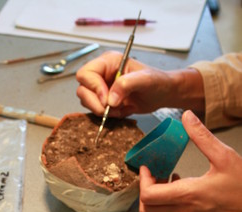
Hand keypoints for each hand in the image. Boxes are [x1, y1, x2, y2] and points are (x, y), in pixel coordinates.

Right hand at [76, 52, 203, 116]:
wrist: (163, 94)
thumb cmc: (157, 82)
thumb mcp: (145, 80)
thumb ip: (126, 85)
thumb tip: (110, 100)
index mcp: (109, 62)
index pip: (86, 74)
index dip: (93, 88)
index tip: (107, 99)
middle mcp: (102, 74)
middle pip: (83, 89)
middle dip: (95, 103)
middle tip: (111, 109)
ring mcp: (102, 88)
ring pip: (87, 101)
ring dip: (102, 110)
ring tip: (120, 109)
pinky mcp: (105, 100)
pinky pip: (96, 110)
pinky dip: (107, 115)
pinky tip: (122, 111)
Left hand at [139, 110, 241, 211]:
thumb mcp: (225, 156)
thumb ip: (202, 137)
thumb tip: (187, 117)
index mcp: (188, 195)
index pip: (148, 196)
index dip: (143, 181)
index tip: (148, 167)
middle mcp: (185, 211)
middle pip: (146, 211)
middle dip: (144, 192)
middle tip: (152, 174)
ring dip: (156, 197)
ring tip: (168, 177)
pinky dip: (169, 200)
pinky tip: (183, 184)